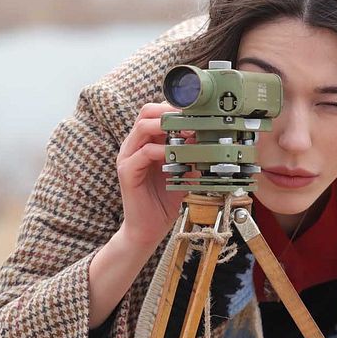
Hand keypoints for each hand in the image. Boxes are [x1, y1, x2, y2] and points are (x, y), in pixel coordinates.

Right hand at [115, 102, 195, 249]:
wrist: (149, 229)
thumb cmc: (165, 200)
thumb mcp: (184, 171)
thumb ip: (192, 154)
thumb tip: (209, 138)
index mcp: (146, 141)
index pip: (156, 112)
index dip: (176, 108)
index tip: (197, 113)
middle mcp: (134, 145)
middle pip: (147, 112)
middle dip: (171, 112)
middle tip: (193, 119)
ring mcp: (127, 157)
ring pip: (143, 127)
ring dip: (167, 126)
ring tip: (188, 132)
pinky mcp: (127, 172)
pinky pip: (143, 152)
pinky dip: (162, 150)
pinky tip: (177, 155)